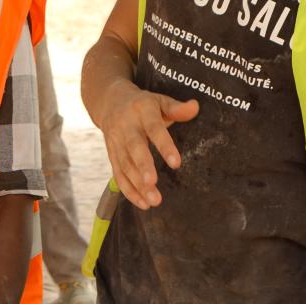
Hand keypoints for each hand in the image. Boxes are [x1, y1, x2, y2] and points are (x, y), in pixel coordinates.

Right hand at [97, 79, 198, 209]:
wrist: (109, 101)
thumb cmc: (143, 104)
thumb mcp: (160, 101)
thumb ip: (177, 109)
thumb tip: (195, 107)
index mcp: (142, 110)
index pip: (154, 128)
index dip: (164, 145)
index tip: (176, 163)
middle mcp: (126, 125)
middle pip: (134, 147)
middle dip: (143, 166)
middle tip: (153, 183)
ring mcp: (116, 140)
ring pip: (125, 164)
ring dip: (137, 184)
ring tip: (153, 200)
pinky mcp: (111, 154)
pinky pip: (118, 174)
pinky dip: (128, 190)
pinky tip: (142, 203)